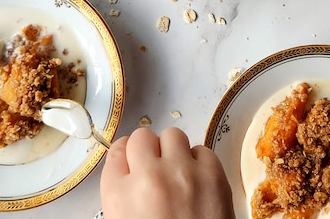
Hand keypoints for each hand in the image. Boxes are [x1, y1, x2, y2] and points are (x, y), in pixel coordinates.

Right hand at [100, 127, 235, 218]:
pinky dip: (200, 163)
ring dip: (174, 152)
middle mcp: (148, 177)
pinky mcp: (213, 175)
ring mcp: (182, 172)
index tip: (132, 161)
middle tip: (156, 168)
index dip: (126, 156)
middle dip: (148, 151)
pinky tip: (198, 182)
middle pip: (142, 137)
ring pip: (173, 136)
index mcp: (118, 194)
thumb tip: (128, 170)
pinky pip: (202, 150)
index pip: (116, 151)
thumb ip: (121, 194)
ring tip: (179, 174)